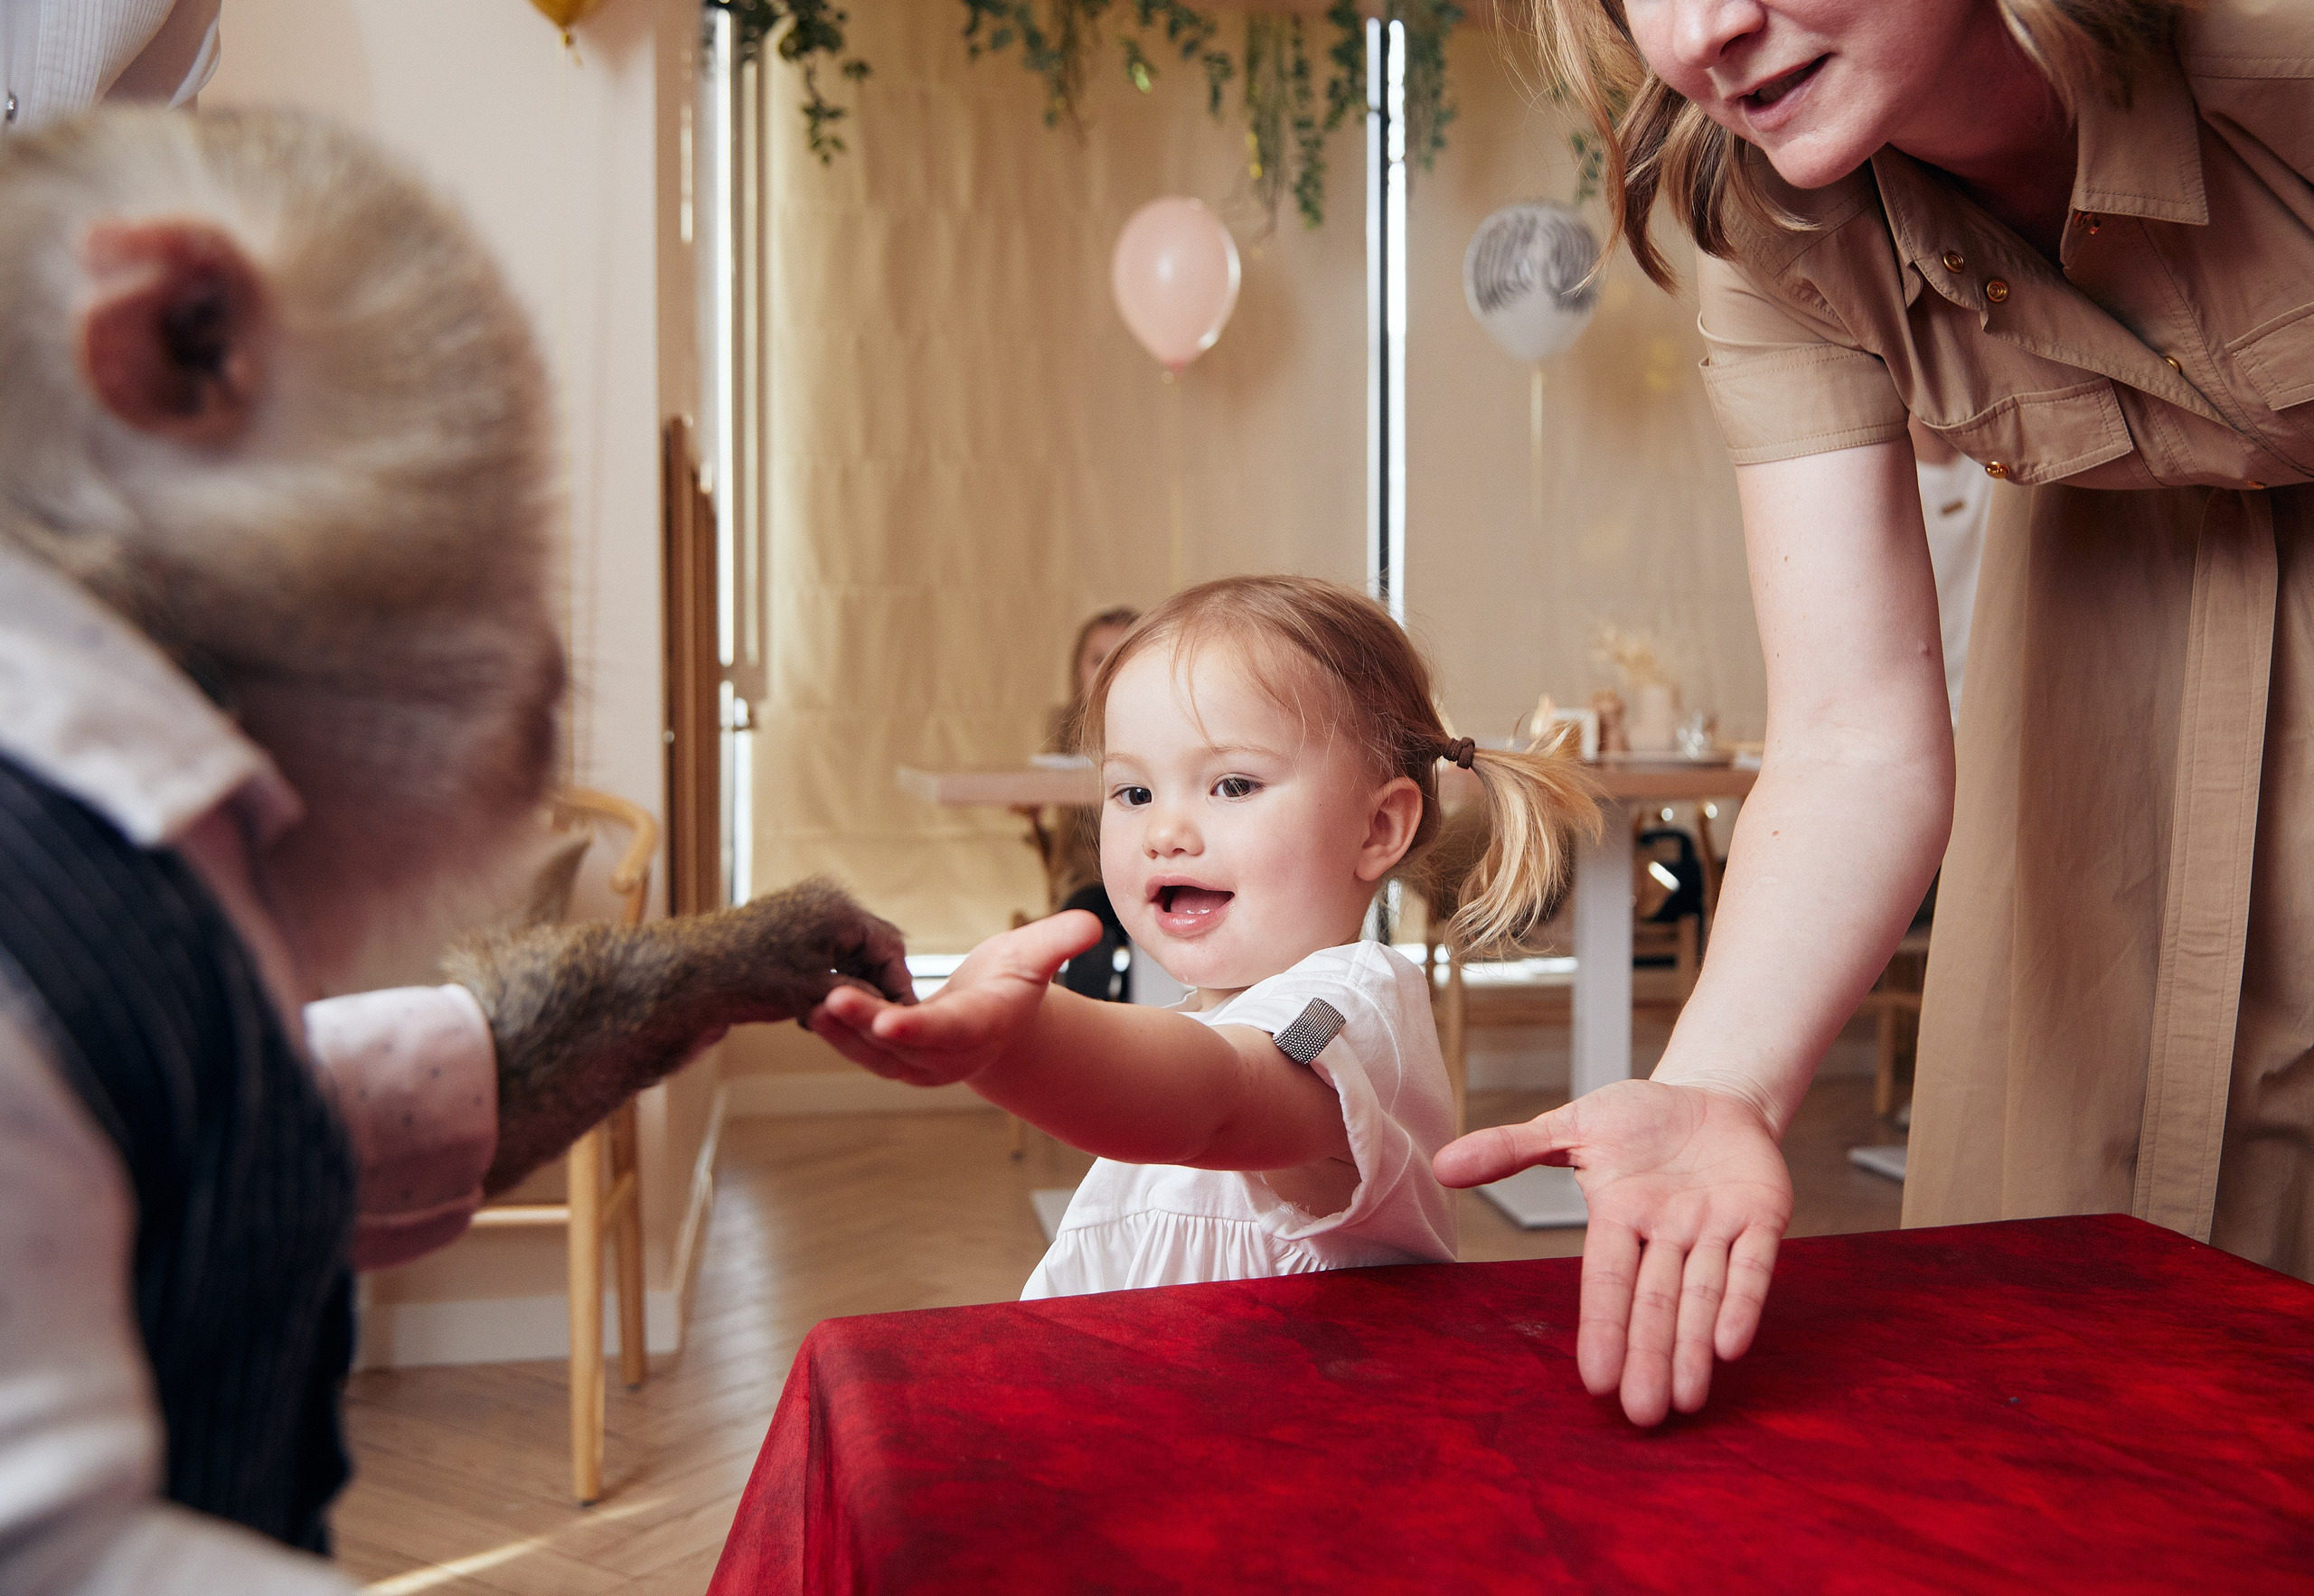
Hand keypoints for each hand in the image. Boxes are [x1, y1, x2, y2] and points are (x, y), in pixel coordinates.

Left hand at [725, 878, 914, 1019]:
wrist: (687, 975)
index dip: (898, 986)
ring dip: (848, 985)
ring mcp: (805, 907)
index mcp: (841, 910)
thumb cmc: (751, 980)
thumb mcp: (818, 995)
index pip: (890, 947)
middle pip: (870, 946)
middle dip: (873, 984)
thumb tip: (891, 1007)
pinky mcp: (786, 921)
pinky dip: (826, 977)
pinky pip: (823, 949)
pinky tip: (813, 1008)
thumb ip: (862, 998)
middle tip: (873, 1020)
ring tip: (836, 1018)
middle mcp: (826, 900)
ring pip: (846, 951)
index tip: (900, 1016)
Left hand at [809, 911, 1100, 1087]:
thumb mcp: (1036, 955)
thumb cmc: (1013, 980)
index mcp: (979, 1028)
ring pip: (872, 1052)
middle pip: (899, 1045)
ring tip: (812, 1000)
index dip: (916, 1028)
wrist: (995, 1019)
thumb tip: (1093, 925)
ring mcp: (916, 1064)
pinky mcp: (891, 1059)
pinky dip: (835, 1030)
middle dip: (863, 1025)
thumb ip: (1059, 942)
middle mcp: (945, 1055)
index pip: (945, 1032)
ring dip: (840, 1031)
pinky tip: (809, 1004)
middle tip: (829, 999)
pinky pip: (859, 1048)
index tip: (887, 1021)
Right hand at [1434, 1079, 1791, 1425]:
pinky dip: (1744, 1302)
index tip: (1596, 1381)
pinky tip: (1732, 1346)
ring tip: (1685, 1400)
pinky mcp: (1762, 1216)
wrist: (1712, 1097)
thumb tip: (1442, 1165)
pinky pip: (1752, 1264)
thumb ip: (1512, 1149)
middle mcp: (1666, 1233)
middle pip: (1656, 1302)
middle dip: (1650, 1356)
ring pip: (1703, 1294)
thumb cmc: (1639, 1118)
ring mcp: (1716, 1228)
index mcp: (1619, 1215)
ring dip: (1695, 1347)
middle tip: (1644, 1415)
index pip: (1607, 1278)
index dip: (1603, 1326)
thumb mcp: (1572, 1125)